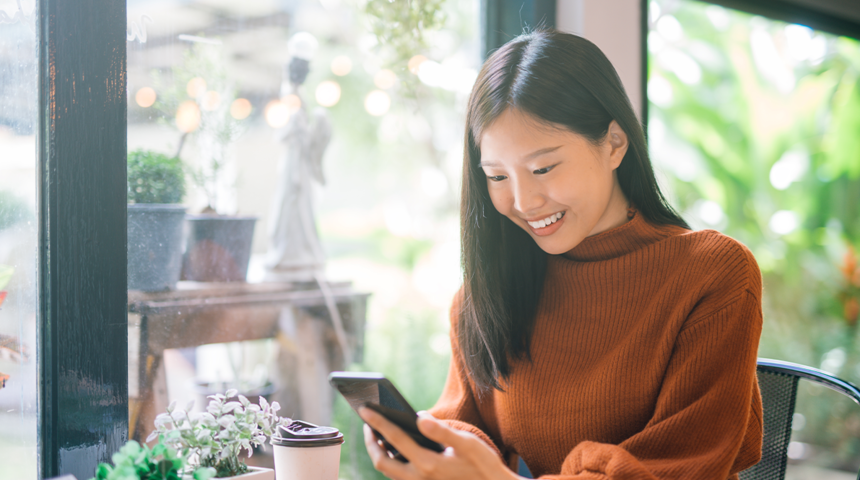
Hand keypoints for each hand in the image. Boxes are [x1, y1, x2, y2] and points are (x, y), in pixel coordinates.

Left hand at [360, 407, 521, 479]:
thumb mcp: (467, 444)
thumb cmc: (483, 467)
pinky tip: (396, 451)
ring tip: (378, 435)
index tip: (365, 410)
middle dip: (370, 442)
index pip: (394, 439)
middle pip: (381, 462)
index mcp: (427, 464)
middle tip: (367, 425)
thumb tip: (419, 416)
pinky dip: (392, 462)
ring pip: (389, 472)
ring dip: (379, 454)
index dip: (377, 422)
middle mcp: (418, 479)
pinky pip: (399, 477)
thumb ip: (442, 431)